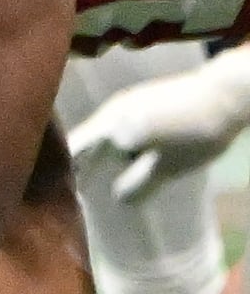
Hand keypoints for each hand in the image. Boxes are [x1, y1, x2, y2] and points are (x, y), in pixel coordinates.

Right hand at [67, 48, 249, 201]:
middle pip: (85, 140)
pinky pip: (116, 124)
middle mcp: (112, 111)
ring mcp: (126, 102)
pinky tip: (126, 154)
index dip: (70, 170)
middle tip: (77, 186)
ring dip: (98, 152)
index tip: (68, 191)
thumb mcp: (169, 166)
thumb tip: (117, 199)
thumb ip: (140, 183)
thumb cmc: (195, 133)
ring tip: (98, 173)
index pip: (76, 150)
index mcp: (113, 125)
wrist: (225, 94)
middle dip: (80, 162)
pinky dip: (113, 142)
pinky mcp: (141, 99)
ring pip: (102, 131)